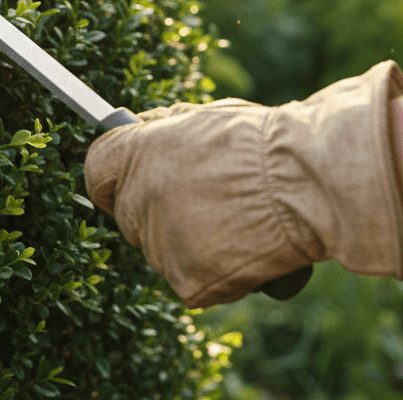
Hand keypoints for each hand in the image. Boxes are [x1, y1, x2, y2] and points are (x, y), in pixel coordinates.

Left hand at [83, 61, 402, 308]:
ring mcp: (160, 241)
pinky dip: (218, 277)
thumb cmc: (262, 145)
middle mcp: (138, 197)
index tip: (128, 185)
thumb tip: (141, 132)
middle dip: (157, 216)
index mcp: (135, 152)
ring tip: (237, 225)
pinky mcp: (187, 280)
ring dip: (189, 247)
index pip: (97, 173)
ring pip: (162, 253)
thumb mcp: (202, 118)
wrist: (305, 182)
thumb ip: (164, 132)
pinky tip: (245, 253)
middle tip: (203, 207)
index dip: (113, 180)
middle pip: (129, 219)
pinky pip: (193, 284)